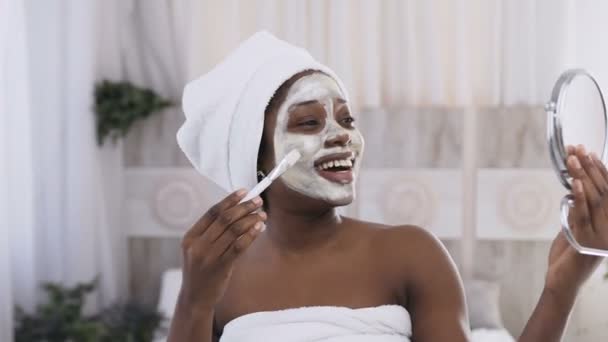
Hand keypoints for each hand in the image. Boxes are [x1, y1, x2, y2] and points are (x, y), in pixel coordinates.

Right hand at [179, 189, 266, 309]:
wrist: (195, 298)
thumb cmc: (201, 271)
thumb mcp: (198, 250)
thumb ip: (212, 233)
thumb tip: (237, 212)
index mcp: (191, 237)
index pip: (212, 212)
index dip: (229, 200)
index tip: (244, 192)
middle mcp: (198, 245)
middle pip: (224, 219)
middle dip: (243, 207)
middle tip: (258, 202)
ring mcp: (208, 256)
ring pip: (233, 231)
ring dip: (250, 220)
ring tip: (262, 215)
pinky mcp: (220, 267)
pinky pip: (239, 246)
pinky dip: (250, 235)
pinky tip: (259, 228)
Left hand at [545, 145, 605, 297]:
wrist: (562, 280)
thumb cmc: (568, 253)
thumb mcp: (575, 226)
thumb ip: (579, 208)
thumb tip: (577, 184)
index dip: (600, 170)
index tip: (589, 152)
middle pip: (602, 191)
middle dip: (589, 167)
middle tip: (579, 148)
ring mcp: (600, 235)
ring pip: (593, 200)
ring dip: (582, 176)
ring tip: (573, 157)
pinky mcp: (585, 242)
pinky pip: (582, 215)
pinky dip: (579, 197)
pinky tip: (575, 183)